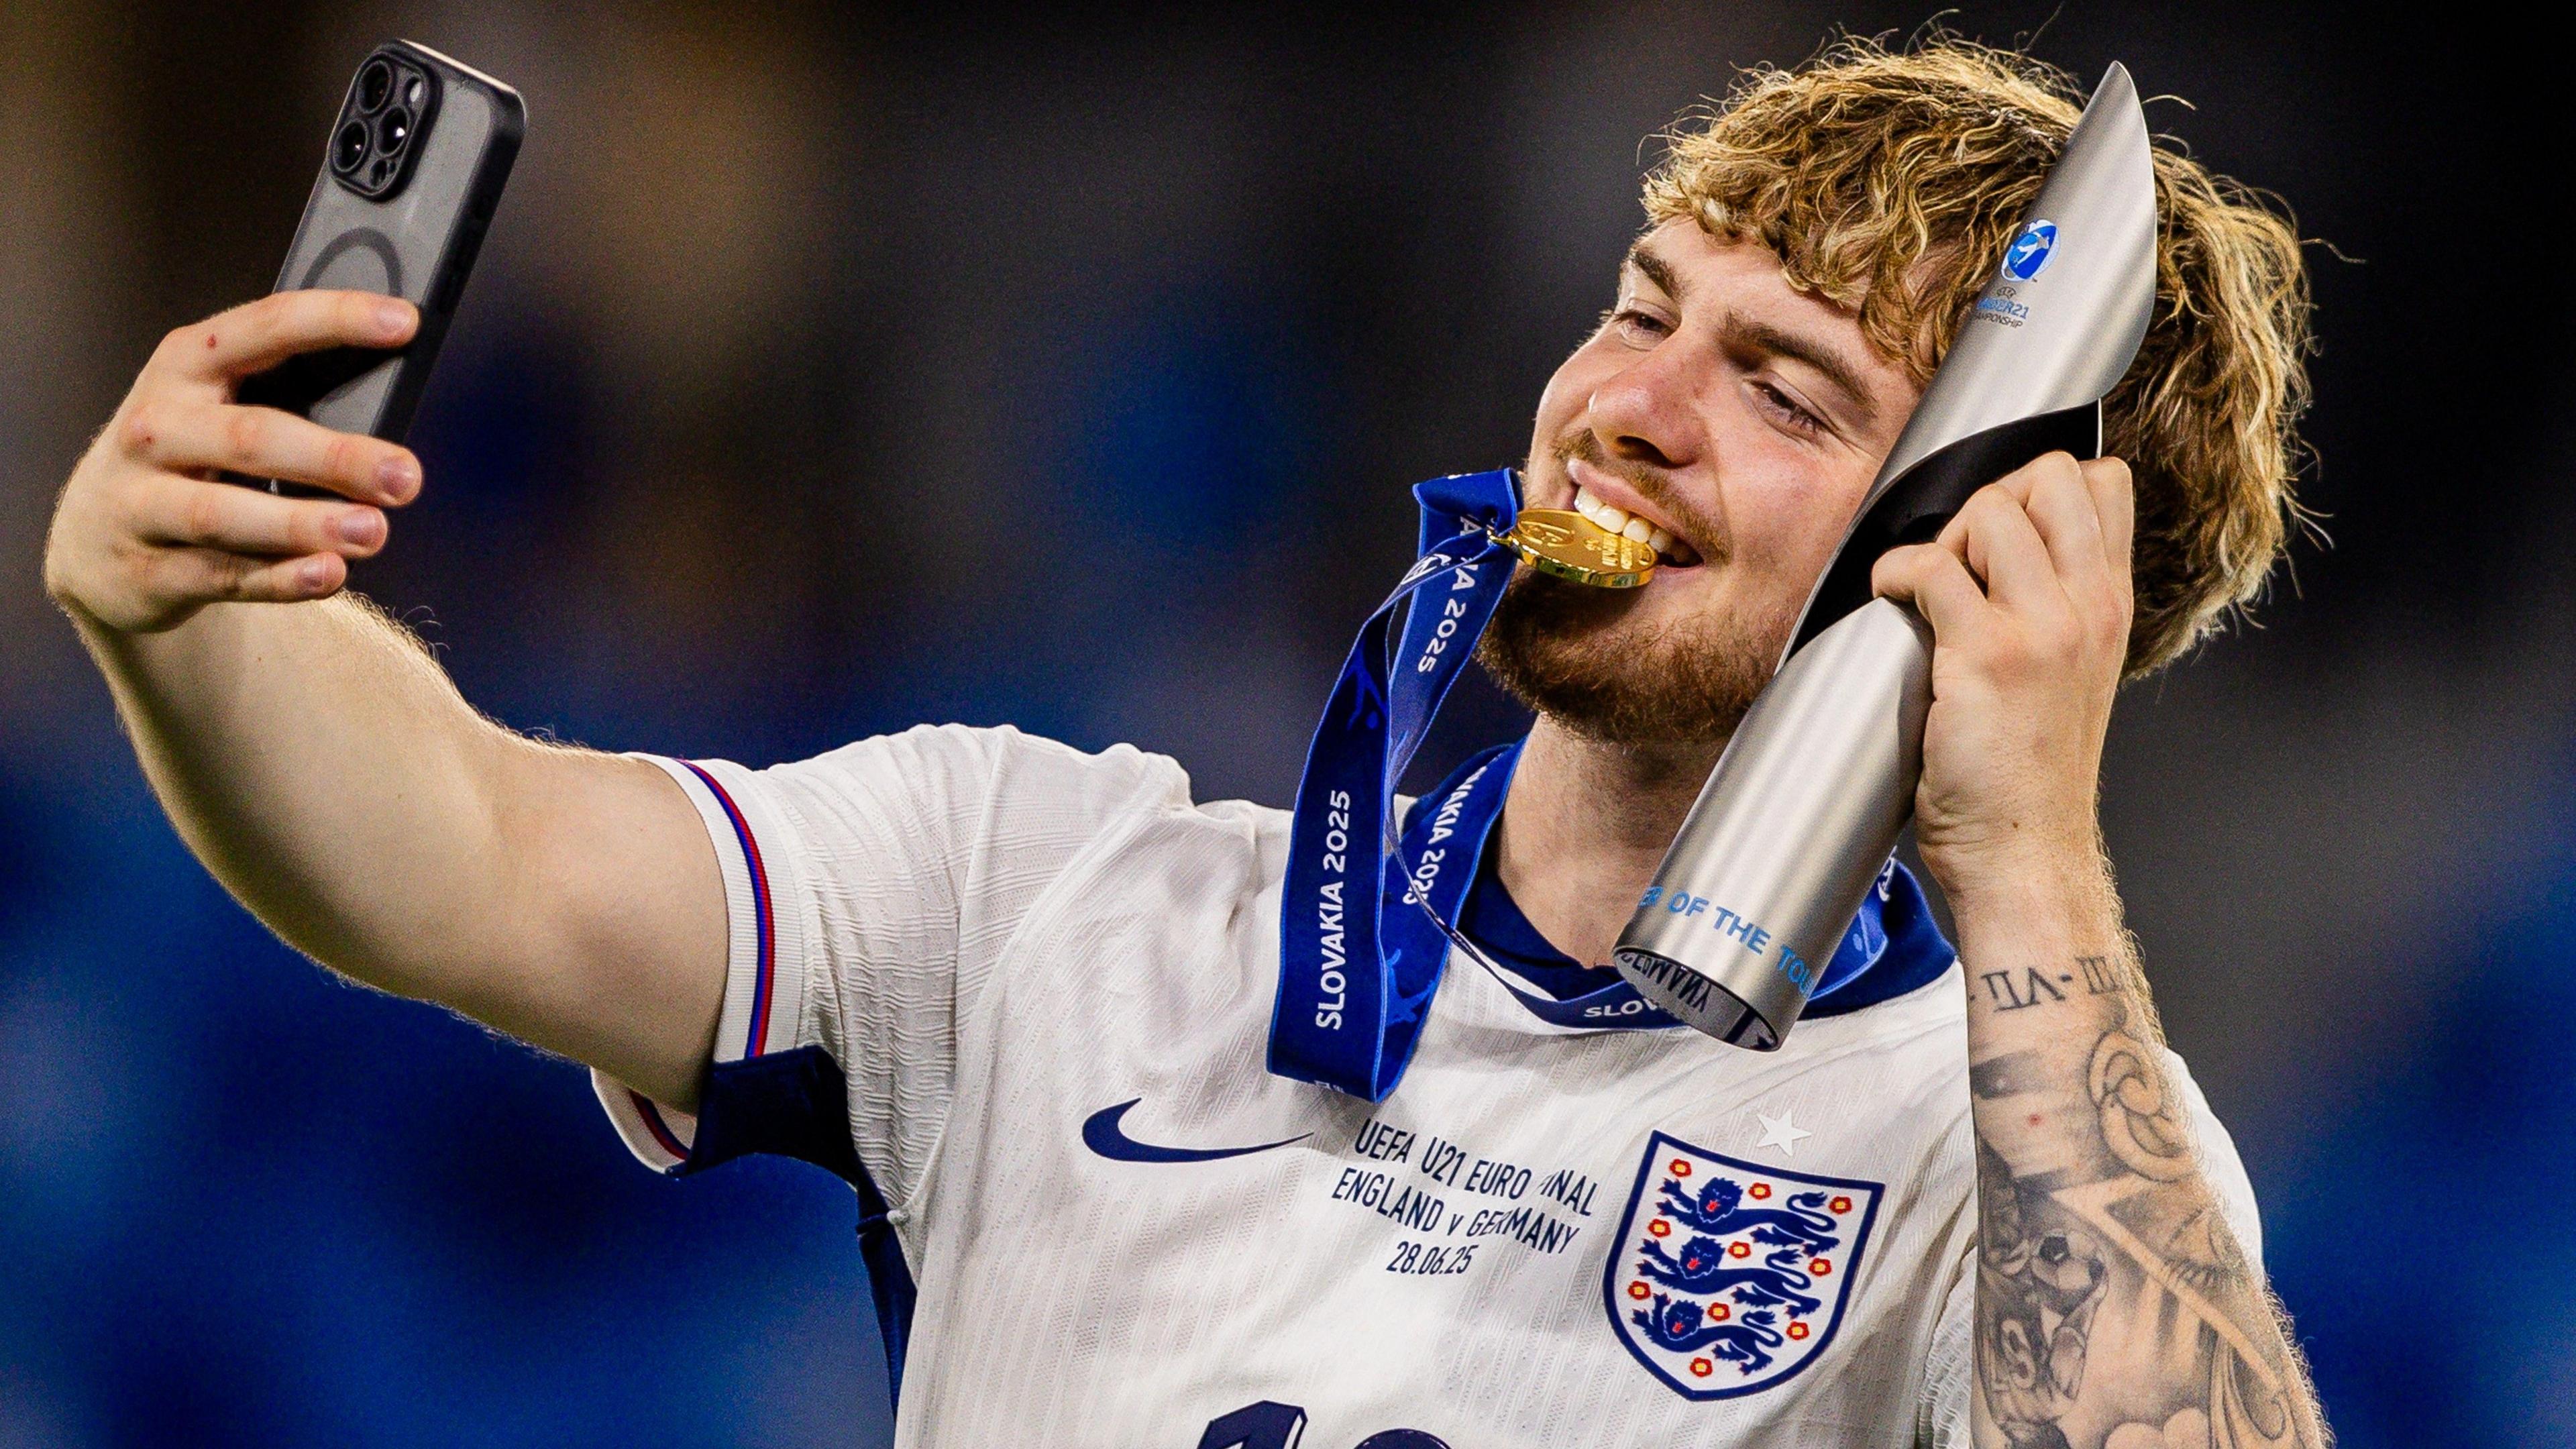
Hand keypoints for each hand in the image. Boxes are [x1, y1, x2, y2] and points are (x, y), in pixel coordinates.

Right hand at [43, 290, 423, 633]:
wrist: (91, 538)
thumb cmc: (183, 454)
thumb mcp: (213, 405)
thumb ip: (286, 394)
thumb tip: (395, 401)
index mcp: (185, 366)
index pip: (265, 329)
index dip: (334, 321)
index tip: (404, 322)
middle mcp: (157, 427)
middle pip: (250, 436)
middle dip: (333, 456)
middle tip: (404, 475)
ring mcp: (142, 501)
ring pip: (225, 513)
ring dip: (305, 523)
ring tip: (372, 531)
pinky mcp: (148, 569)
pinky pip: (221, 574)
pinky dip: (279, 578)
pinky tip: (329, 573)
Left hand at [1869, 452, 2133, 899]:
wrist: (2026, 853)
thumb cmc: (2031, 773)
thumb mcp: (2071, 674)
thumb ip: (2056, 607)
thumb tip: (1994, 548)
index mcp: (2110, 606)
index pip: (2103, 484)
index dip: (2037, 486)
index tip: (1996, 533)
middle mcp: (2089, 607)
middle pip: (2050, 475)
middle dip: (1991, 498)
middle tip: (1962, 560)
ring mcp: (2043, 629)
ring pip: (1992, 509)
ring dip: (1943, 537)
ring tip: (1929, 594)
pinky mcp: (1987, 658)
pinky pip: (1930, 567)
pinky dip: (1894, 572)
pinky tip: (1891, 603)